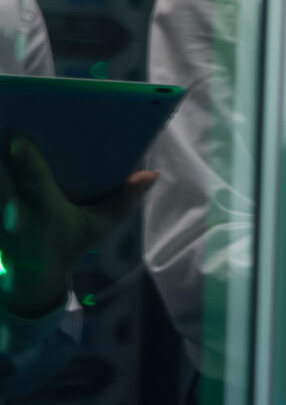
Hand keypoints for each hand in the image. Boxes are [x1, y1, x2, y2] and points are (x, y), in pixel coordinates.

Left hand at [0, 133, 152, 320]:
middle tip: (5, 128)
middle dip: (2, 157)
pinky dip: (0, 175)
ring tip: (2, 134)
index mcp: (46, 207)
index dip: (24, 155)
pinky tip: (3, 162)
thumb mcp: (98, 228)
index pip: (33, 177)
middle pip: (2, 175)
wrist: (33, 276)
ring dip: (0, 167)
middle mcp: (17, 208)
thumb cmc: (66, 245)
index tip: (17, 134)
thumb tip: (151, 174)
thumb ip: (123, 201)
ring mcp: (2, 214)